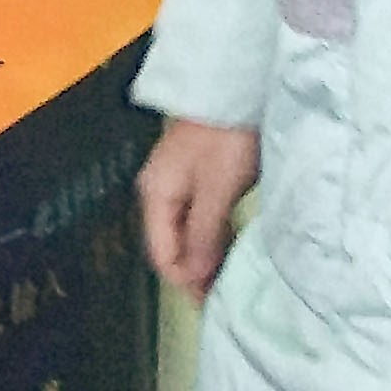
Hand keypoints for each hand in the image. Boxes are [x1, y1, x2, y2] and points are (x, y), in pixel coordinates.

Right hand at [136, 118, 260, 297]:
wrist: (234, 88)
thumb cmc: (225, 138)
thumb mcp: (217, 190)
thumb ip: (205, 234)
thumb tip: (195, 276)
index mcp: (156, 195)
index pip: (162, 254)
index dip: (186, 281)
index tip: (214, 302)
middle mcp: (159, 191)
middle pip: (172, 245)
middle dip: (195, 272)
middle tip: (226, 295)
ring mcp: (177, 183)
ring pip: (186, 232)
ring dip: (206, 255)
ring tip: (232, 275)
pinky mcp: (197, 176)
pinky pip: (198, 217)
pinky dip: (213, 236)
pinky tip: (232, 244)